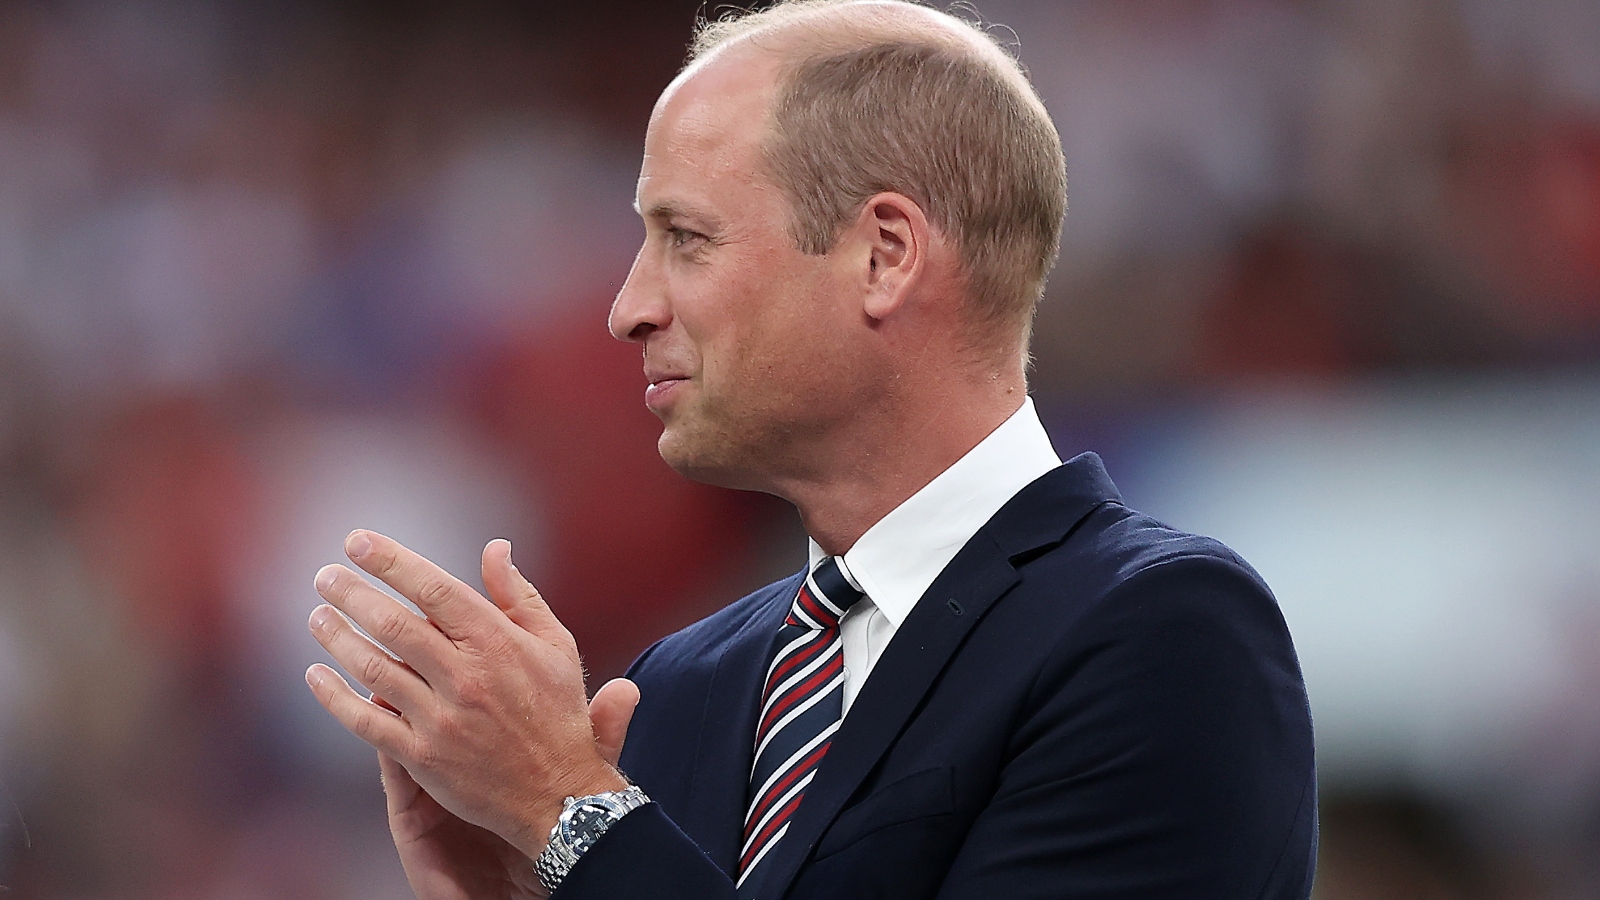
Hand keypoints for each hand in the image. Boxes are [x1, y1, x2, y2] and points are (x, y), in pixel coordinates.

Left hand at [305, 532, 639, 896]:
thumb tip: (494, 547)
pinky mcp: (422, 756)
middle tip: (325, 575)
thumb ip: (518, 595)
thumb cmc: (556, 712)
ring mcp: (440, 719)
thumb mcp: (555, 645)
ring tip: (317, 616)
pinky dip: (335, 697)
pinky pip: (366, 721)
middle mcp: (465, 677)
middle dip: (352, 594)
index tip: (358, 541)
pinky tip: (316, 676)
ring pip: (373, 668)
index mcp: (497, 643)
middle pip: (394, 624)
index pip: (433, 588)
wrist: (557, 794)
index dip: (391, 561)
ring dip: (338, 638)